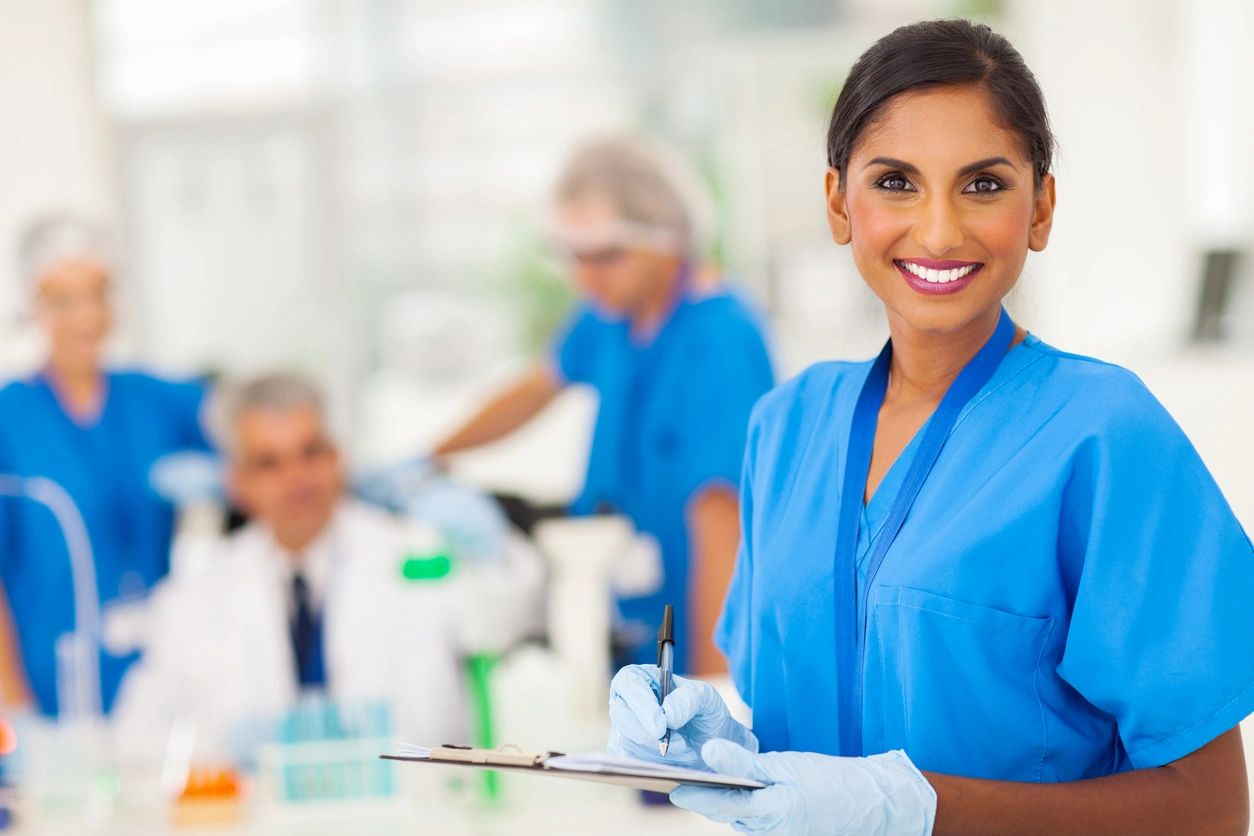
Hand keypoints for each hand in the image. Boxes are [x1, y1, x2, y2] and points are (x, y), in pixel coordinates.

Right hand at [607, 665, 757, 769]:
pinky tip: (674, 764)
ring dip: (656, 752)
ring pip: (626, 741)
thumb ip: (689, 699)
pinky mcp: (625, 752)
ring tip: (685, 752)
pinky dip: (652, 766)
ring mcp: (623, 727)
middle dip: (649, 735)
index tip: (660, 726)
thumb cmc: (705, 714)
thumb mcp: (707, 698)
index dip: (639, 702)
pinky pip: (629, 762)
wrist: (709, 745)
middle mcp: (627, 701)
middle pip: (621, 714)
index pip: (628, 681)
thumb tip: (667, 714)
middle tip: (680, 745)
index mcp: (644, 678)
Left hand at [671, 739, 936, 835]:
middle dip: (704, 800)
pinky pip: (753, 822)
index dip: (698, 796)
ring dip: (720, 803)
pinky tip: (729, 791)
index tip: (673, 787)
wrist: (870, 805)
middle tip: (674, 783)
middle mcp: (772, 833)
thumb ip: (744, 763)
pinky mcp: (781, 835)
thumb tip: (709, 751)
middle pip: (728, 815)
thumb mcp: (786, 765)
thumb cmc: (829, 781)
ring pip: (739, 819)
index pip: (725, 805)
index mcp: (775, 813)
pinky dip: (740, 807)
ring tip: (695, 783)